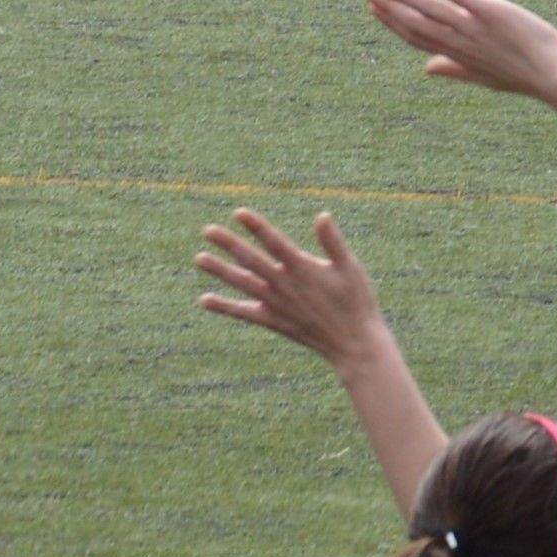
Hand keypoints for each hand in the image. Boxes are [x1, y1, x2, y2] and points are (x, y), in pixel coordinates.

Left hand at [195, 208, 392, 368]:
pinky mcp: (273, 321)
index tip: (238, 212)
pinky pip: (244, 313)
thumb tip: (322, 215)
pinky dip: (225, 307)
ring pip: (243, 284)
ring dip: (220, 271)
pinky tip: (205, 300)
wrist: (353, 343)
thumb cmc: (356, 302)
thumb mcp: (351, 268)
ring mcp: (276, 304)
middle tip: (207, 230)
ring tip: (199, 259)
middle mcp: (284, 285)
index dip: (256, 227)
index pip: (275, 242)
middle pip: (252, 261)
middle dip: (229, 244)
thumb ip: (333, 242)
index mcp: (303, 268)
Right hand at [364, 0, 556, 100]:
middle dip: (389, 8)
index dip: (393, 24)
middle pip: (415, 24)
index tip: (376, 10)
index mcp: (457, 55)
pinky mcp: (491, 13)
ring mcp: (474, 27)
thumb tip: (426, 68)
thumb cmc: (522, 76)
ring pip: (429, 10)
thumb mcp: (483, 77)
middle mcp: (460, 42)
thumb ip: (453, 70)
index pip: (416, 39)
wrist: (554, 77)